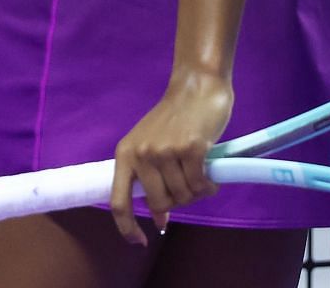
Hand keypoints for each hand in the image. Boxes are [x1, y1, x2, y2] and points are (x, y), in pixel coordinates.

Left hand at [108, 69, 231, 245]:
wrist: (195, 87)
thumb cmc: (174, 120)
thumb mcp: (152, 148)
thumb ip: (151, 181)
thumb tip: (159, 221)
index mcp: (125, 154)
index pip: (118, 201)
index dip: (126, 227)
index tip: (139, 242)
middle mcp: (142, 154)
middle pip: (161, 203)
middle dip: (179, 202)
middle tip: (189, 185)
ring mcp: (165, 151)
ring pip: (184, 196)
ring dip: (197, 191)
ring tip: (200, 172)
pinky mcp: (191, 149)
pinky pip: (201, 186)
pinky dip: (209, 185)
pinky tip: (211, 172)